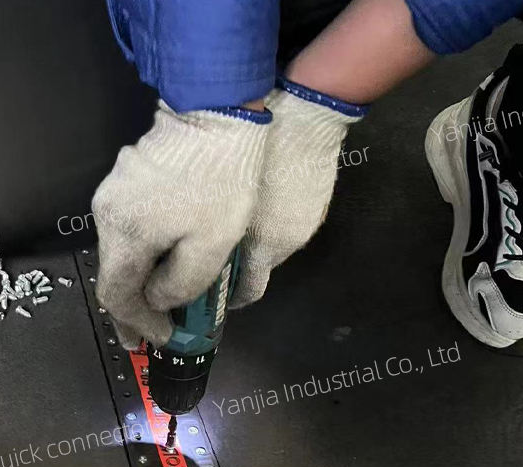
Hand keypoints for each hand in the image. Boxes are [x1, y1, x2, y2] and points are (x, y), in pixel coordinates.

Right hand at [92, 101, 269, 347]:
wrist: (218, 108)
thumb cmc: (220, 182)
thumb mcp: (210, 245)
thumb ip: (180, 284)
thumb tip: (158, 300)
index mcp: (125, 234)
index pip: (116, 294)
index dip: (135, 323)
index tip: (157, 340)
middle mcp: (108, 214)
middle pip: (114, 274)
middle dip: (134, 309)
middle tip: (148, 334)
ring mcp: (113, 193)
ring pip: (121, 252)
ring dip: (139, 281)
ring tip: (159, 305)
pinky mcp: (125, 178)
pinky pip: (129, 229)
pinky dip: (143, 255)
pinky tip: (160, 263)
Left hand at [231, 84, 364, 308]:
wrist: (305, 112)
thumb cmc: (256, 153)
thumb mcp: (225, 197)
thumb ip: (217, 230)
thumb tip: (203, 248)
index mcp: (266, 246)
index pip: (249, 291)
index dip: (232, 298)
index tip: (215, 295)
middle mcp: (290, 242)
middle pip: (261, 267)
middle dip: (241, 264)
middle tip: (216, 248)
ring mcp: (308, 222)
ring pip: (275, 243)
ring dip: (257, 238)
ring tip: (235, 218)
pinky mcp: (318, 201)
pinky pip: (289, 219)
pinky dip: (273, 217)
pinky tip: (260, 197)